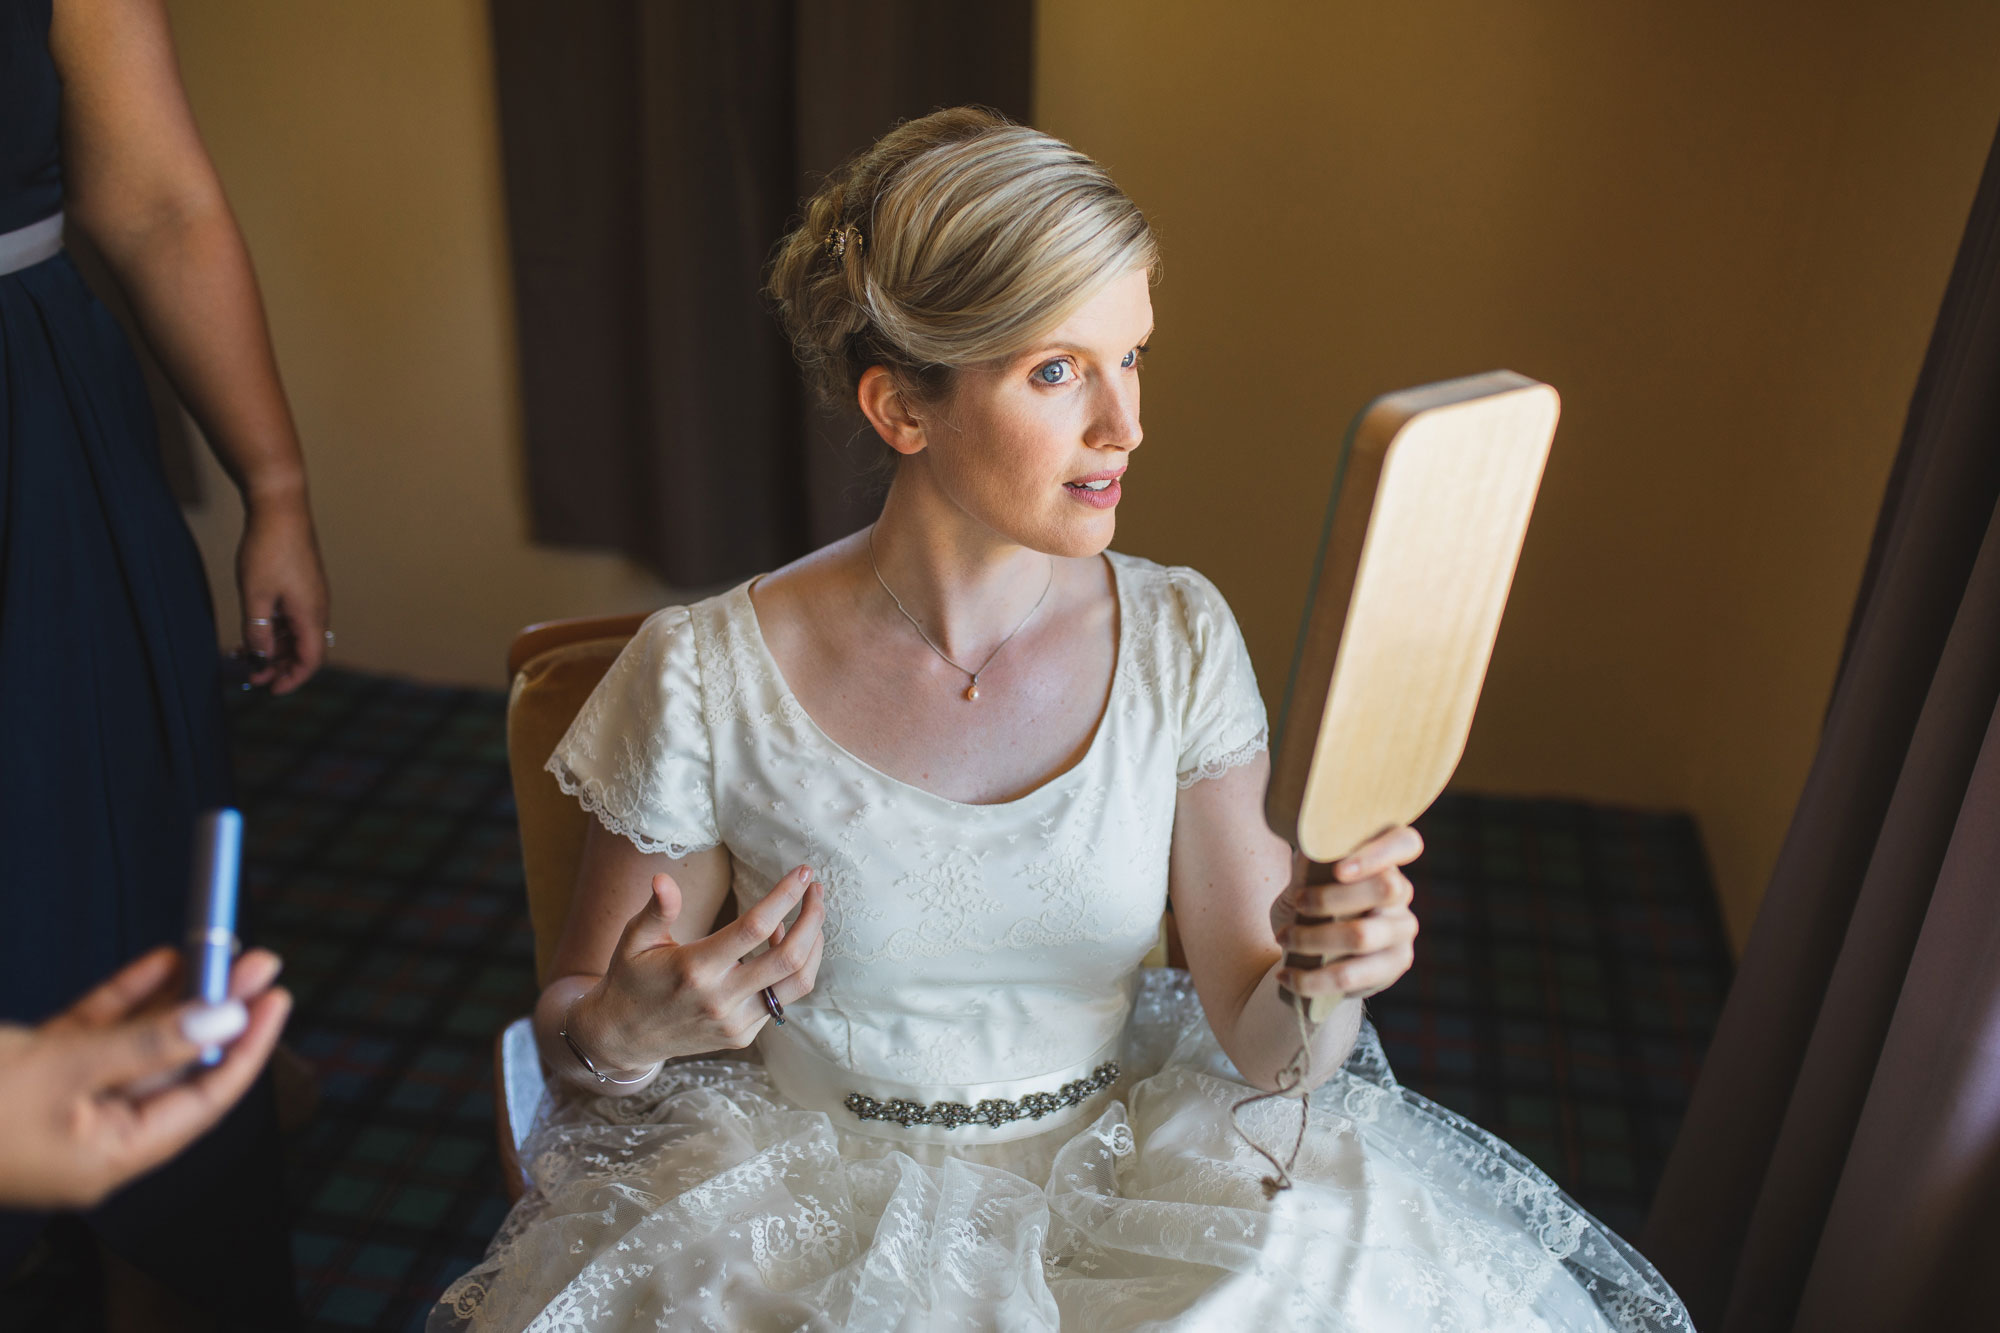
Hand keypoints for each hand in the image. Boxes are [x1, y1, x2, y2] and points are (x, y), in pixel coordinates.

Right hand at [0, 946, 290, 1208]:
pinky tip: (162, 963)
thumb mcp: (61, 1071)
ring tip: (218, 952)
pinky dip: (126, 998)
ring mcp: (63, 1105)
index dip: (245, 1048)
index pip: (203, 1102)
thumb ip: (145, 1044)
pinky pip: (94, 1035)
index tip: (276, 1000)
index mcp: (107, 1159)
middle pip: (175, 1068)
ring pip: (136, 1046)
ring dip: (177, 998)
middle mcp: (93, 1137)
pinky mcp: (33, 1073)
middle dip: (216, 1012)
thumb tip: (222, 1021)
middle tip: (256, 964)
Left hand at [237, 497, 329, 695]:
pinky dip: (277, 630)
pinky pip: (295, 617)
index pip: (311, 660)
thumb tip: (260, 658)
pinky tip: (255, 628)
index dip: (293, 679)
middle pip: (306, 649)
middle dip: (281, 667)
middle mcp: (317, 608)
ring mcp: (312, 595)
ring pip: (299, 633)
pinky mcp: (304, 585)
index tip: (271, 690)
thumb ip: (257, 631)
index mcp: (310, 614)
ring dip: (276, 648)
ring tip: (248, 654)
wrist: (280, 508)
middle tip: (253, 676)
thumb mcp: (255, 596)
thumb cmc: (268, 549)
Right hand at [570, 866, 825, 1072]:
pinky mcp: (742, 1036)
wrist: (624, 1037)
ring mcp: (734, 1022)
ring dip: (812, 946)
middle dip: (812, 918)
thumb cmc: (631, 979)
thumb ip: (656, 911)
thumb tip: (662, 878)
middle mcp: (720, 999)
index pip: (755, 927)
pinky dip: (791, 969)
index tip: (803, 871)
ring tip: (810, 916)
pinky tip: (780, 945)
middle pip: (789, 957)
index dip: (785, 896)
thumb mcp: (634, 940)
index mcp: (695, 968)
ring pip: (796, 984)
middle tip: (817, 890)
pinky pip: (781, 1000)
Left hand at [1271, 825, 1421, 1001]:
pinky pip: (1350, 976)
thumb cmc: (1309, 906)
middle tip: (1298, 902)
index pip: (1404, 843)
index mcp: (1384, 860)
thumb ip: (1308, 867)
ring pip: (1362, 935)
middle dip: (1331, 897)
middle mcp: (1401, 892)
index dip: (1377, 853)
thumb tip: (1308, 847)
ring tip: (1283, 938)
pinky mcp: (1394, 966)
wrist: (1311, 957)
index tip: (1338, 869)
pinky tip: (1285, 975)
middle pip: (1385, 888)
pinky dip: (1310, 978)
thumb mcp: (1303, 882)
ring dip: (1312, 939)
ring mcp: (1402, 930)